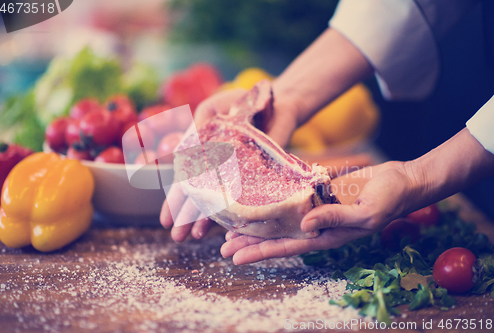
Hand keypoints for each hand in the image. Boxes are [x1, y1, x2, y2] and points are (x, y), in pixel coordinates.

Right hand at [160, 89, 245, 240]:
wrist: (276, 101)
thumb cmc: (240, 102)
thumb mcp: (212, 109)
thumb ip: (195, 127)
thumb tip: (176, 154)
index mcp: (203, 154)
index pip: (185, 181)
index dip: (174, 200)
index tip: (165, 221)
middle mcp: (218, 169)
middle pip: (199, 196)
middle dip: (186, 217)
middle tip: (177, 237)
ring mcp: (238, 175)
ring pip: (219, 201)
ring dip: (205, 219)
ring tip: (194, 237)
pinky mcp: (258, 178)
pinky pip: (245, 198)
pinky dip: (234, 212)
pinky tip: (226, 228)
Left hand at [220, 161, 417, 264]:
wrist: (402, 181)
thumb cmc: (389, 200)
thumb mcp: (366, 212)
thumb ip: (337, 219)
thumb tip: (305, 226)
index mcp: (328, 235)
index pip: (288, 246)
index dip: (261, 252)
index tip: (236, 257)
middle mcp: (318, 225)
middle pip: (278, 236)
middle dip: (252, 242)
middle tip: (224, 246)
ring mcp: (317, 208)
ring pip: (281, 219)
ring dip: (259, 223)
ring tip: (233, 227)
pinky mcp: (319, 192)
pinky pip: (291, 197)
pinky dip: (274, 200)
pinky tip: (259, 198)